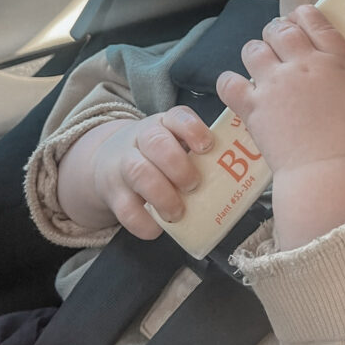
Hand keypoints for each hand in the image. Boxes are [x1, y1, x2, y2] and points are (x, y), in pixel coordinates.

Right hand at [58, 108, 213, 239]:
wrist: (108, 163)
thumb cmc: (157, 156)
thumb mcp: (174, 143)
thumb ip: (198, 154)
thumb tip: (237, 174)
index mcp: (164, 124)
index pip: (177, 117)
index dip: (192, 130)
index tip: (207, 146)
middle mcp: (141, 139)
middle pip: (156, 143)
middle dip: (178, 166)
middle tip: (194, 186)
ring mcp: (124, 164)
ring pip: (138, 172)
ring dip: (162, 195)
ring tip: (178, 212)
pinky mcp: (113, 194)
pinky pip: (125, 209)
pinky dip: (144, 222)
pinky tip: (157, 228)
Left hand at [216, 5, 344, 174]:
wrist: (331, 172)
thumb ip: (339, 75)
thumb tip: (326, 69)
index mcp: (334, 61)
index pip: (314, 20)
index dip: (302, 15)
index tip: (297, 20)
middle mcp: (302, 64)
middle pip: (280, 29)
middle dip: (276, 33)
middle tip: (276, 47)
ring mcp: (275, 83)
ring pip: (253, 49)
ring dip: (255, 54)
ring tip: (259, 68)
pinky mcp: (253, 106)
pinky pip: (229, 82)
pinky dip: (230, 83)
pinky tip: (238, 89)